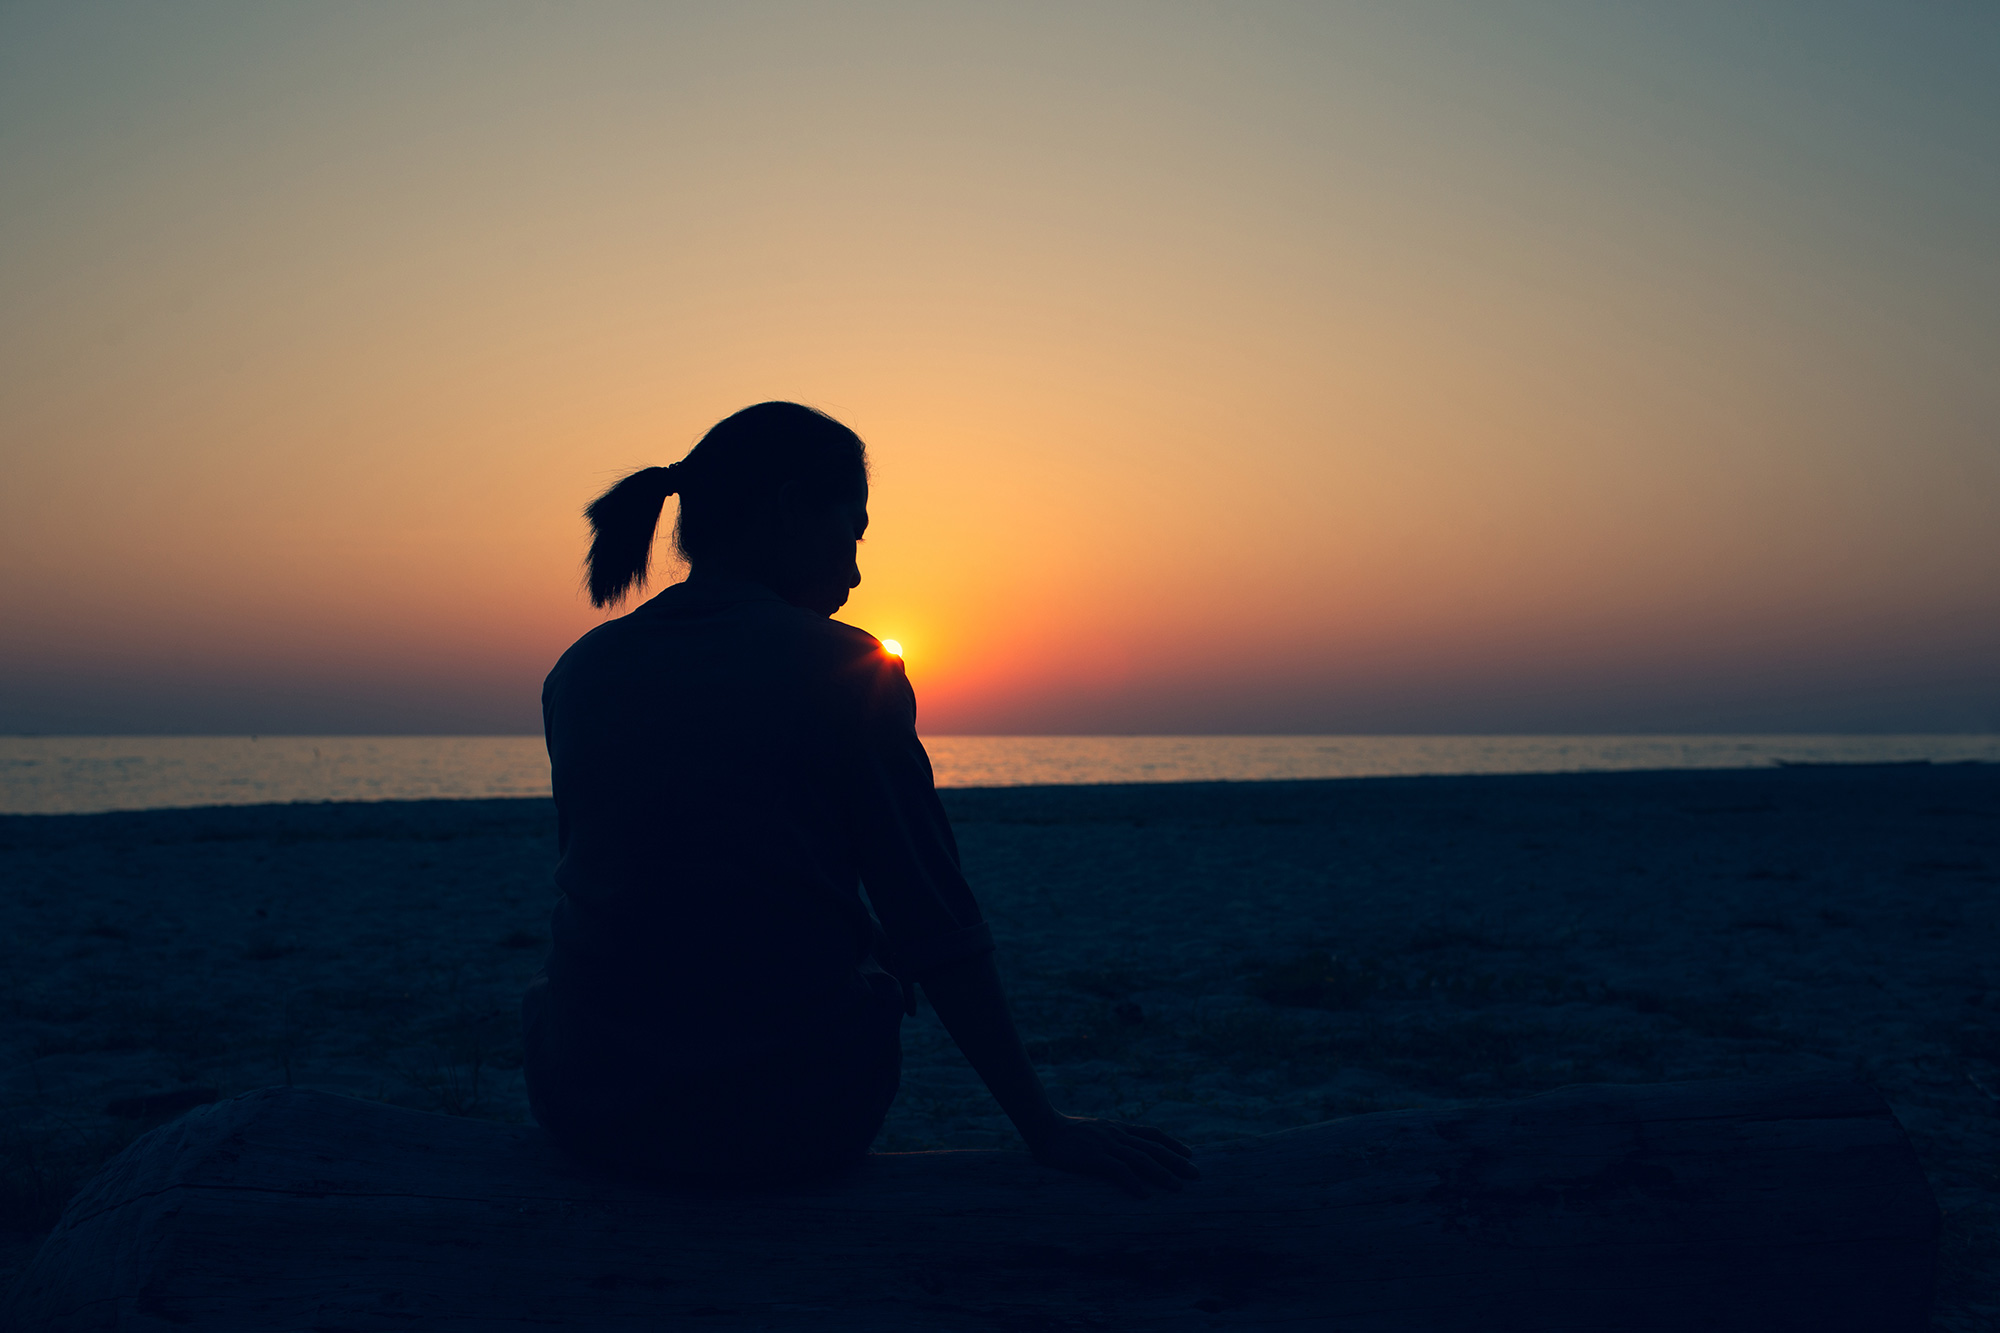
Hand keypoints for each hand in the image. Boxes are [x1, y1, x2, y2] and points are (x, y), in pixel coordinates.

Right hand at [1023, 1116, 1198, 1197]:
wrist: (1044, 1128)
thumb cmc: (1066, 1133)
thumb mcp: (1095, 1131)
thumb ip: (1110, 1138)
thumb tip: (1122, 1148)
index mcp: (1118, 1128)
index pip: (1152, 1134)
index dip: (1172, 1143)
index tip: (1189, 1153)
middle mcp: (1118, 1135)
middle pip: (1154, 1148)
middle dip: (1177, 1161)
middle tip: (1196, 1175)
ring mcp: (1107, 1145)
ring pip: (1142, 1159)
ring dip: (1162, 1174)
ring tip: (1178, 1187)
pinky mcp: (1095, 1157)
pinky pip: (1119, 1170)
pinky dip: (1134, 1183)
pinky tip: (1144, 1196)